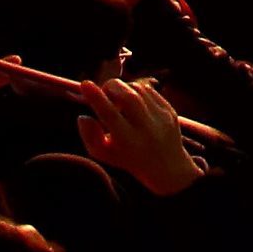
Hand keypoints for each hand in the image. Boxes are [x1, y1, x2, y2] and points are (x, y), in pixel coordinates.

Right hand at [73, 75, 194, 197]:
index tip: (85, 84)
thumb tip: (82, 116)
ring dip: (123, 88)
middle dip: (110, 87)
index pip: (110, 115)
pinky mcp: (170, 110)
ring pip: (138, 89)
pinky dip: (136, 90)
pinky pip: (149, 90)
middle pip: (128, 97)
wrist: (167, 167)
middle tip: (103, 92)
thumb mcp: (106, 154)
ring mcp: (161, 119)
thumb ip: (90, 137)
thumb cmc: (128, 158)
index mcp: (128, 143)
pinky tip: (133, 102)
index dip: (96, 98)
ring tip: (118, 100)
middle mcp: (147, 130)